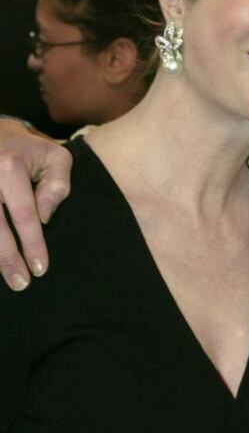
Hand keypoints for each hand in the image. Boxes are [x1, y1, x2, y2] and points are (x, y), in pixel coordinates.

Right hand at [0, 120, 71, 289]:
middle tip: (21, 283)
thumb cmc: (28, 149)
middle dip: (6, 259)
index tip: (40, 268)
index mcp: (10, 167)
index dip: (32, 244)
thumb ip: (57, 185)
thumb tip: (44, 218)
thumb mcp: (54, 157)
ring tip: (6, 277)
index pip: (24, 214)